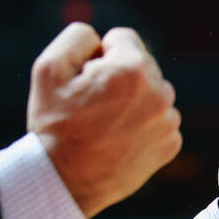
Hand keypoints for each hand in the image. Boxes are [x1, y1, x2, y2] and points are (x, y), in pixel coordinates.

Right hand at [28, 23, 182, 217]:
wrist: (63, 182)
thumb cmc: (54, 124)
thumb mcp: (48, 67)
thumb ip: (78, 36)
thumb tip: (101, 40)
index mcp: (133, 69)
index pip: (122, 38)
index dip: (97, 56)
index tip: (84, 82)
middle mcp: (159, 93)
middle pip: (138, 65)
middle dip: (116, 77)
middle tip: (90, 106)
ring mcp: (168, 122)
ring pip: (149, 92)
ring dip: (130, 100)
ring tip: (102, 125)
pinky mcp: (169, 146)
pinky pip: (156, 120)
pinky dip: (139, 125)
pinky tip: (116, 139)